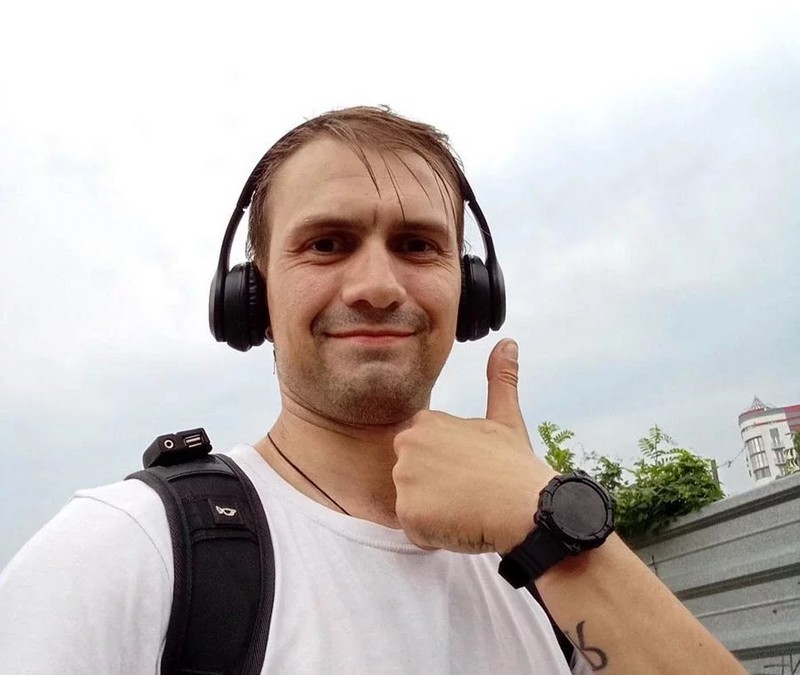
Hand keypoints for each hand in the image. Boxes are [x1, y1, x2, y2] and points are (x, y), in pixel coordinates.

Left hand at [392, 338, 557, 553]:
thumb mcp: (506, 418)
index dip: (447, 470)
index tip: (472, 473)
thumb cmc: (516, 465)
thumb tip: (507, 343)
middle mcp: (407, 445)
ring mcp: (405, 478)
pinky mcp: (407, 512)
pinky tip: (461, 524)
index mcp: (425, 423)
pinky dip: (435, 535)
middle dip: (437, 492)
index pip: (422, 456)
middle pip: (413, 480)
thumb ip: (500, 380)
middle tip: (470, 492)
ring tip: (468, 508)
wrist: (528, 508)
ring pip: (414, 506)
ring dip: (437, 515)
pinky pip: (416, 530)